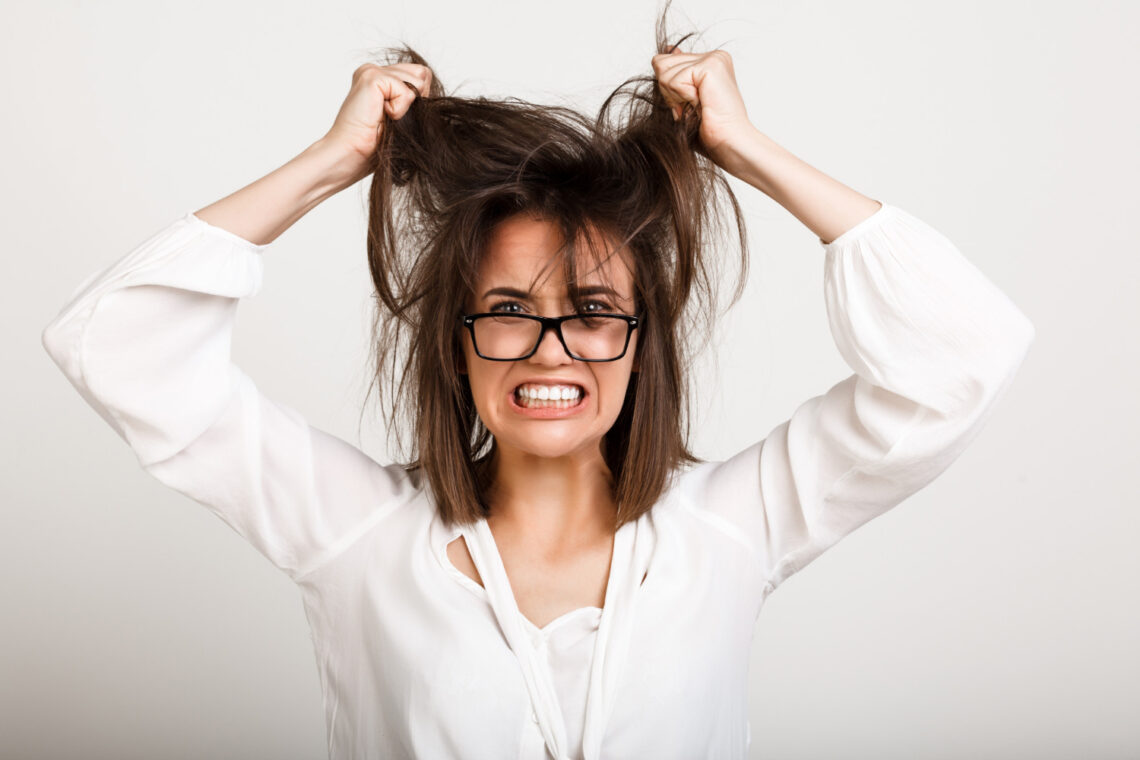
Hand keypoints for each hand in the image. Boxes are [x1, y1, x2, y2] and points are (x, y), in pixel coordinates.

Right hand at [323, 62, 432, 181]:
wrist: (351, 155)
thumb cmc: (373, 145)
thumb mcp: (401, 117)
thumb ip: (414, 98)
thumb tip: (431, 89)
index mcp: (381, 78)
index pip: (421, 75)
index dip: (420, 99)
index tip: (397, 117)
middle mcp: (374, 70)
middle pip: (423, 74)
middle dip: (416, 100)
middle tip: (390, 118)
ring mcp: (371, 71)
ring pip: (418, 81)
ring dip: (406, 108)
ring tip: (384, 119)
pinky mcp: (372, 77)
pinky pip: (407, 91)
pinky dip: (399, 110)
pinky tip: (380, 117)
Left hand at [651, 48, 753, 168]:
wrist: (729, 144)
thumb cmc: (710, 131)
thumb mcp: (684, 99)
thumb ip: (675, 75)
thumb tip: (666, 50)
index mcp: (709, 62)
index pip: (665, 62)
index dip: (668, 91)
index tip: (690, 105)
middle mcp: (713, 56)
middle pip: (660, 64)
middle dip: (669, 93)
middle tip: (692, 108)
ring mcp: (713, 58)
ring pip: (664, 72)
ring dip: (675, 98)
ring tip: (697, 107)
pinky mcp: (710, 66)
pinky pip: (673, 80)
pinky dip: (681, 99)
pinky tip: (701, 105)